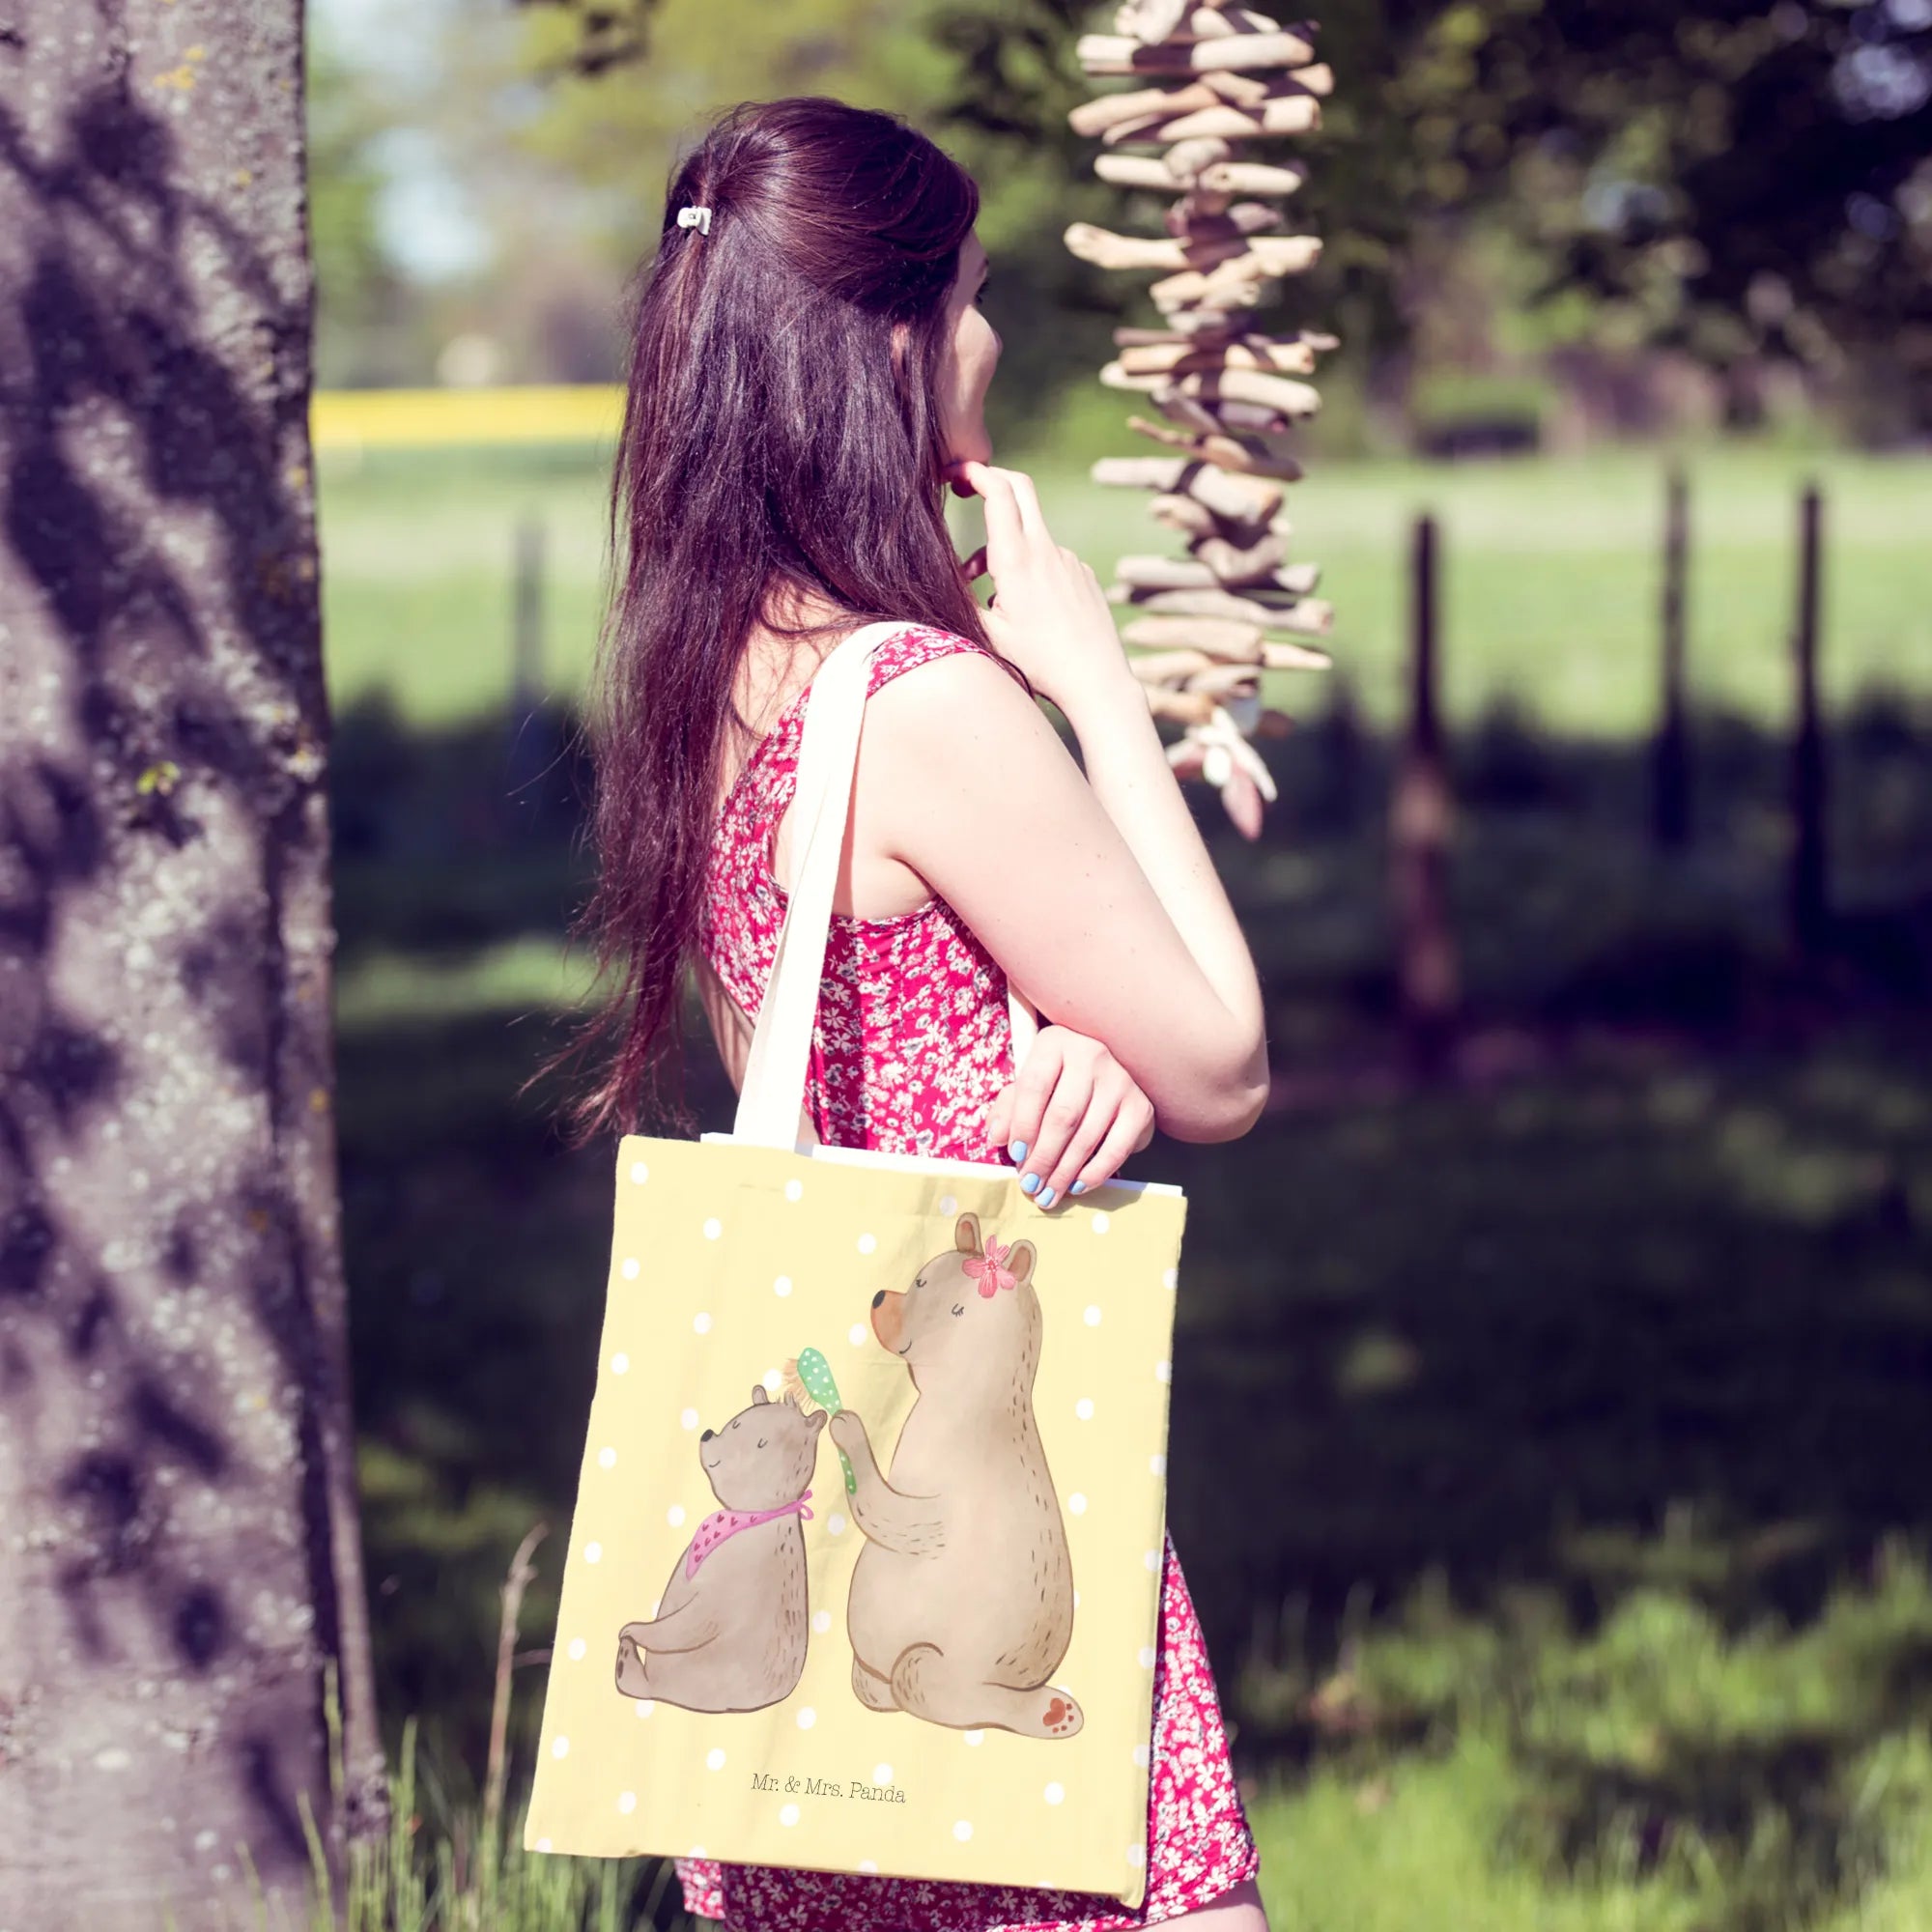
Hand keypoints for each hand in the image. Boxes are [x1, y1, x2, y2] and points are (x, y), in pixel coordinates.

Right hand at [944, 458, 1134, 719]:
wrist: (1097, 680)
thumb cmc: (1041, 663)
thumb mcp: (989, 635)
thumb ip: (962, 601)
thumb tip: (942, 580)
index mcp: (1017, 560)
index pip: (999, 492)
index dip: (975, 473)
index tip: (955, 472)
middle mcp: (1046, 550)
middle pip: (1020, 488)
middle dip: (992, 480)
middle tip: (968, 488)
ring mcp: (1069, 560)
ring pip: (1030, 534)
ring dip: (1004, 547)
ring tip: (989, 592)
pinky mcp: (1083, 573)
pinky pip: (1050, 559)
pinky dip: (1029, 569)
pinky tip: (1029, 608)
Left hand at [985, 1025, 1155, 1209]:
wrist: (1107, 1076)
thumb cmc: (1057, 1082)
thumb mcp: (1027, 1086)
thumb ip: (1008, 1109)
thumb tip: (997, 1137)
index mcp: (1055, 1043)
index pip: (1034, 1086)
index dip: (1022, 1124)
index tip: (1015, 1155)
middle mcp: (1091, 1055)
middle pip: (1063, 1115)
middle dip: (1043, 1157)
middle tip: (1030, 1185)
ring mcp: (1120, 1080)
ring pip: (1087, 1136)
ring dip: (1064, 1172)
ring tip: (1048, 1193)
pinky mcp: (1140, 1107)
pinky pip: (1117, 1148)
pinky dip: (1095, 1172)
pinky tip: (1077, 1186)